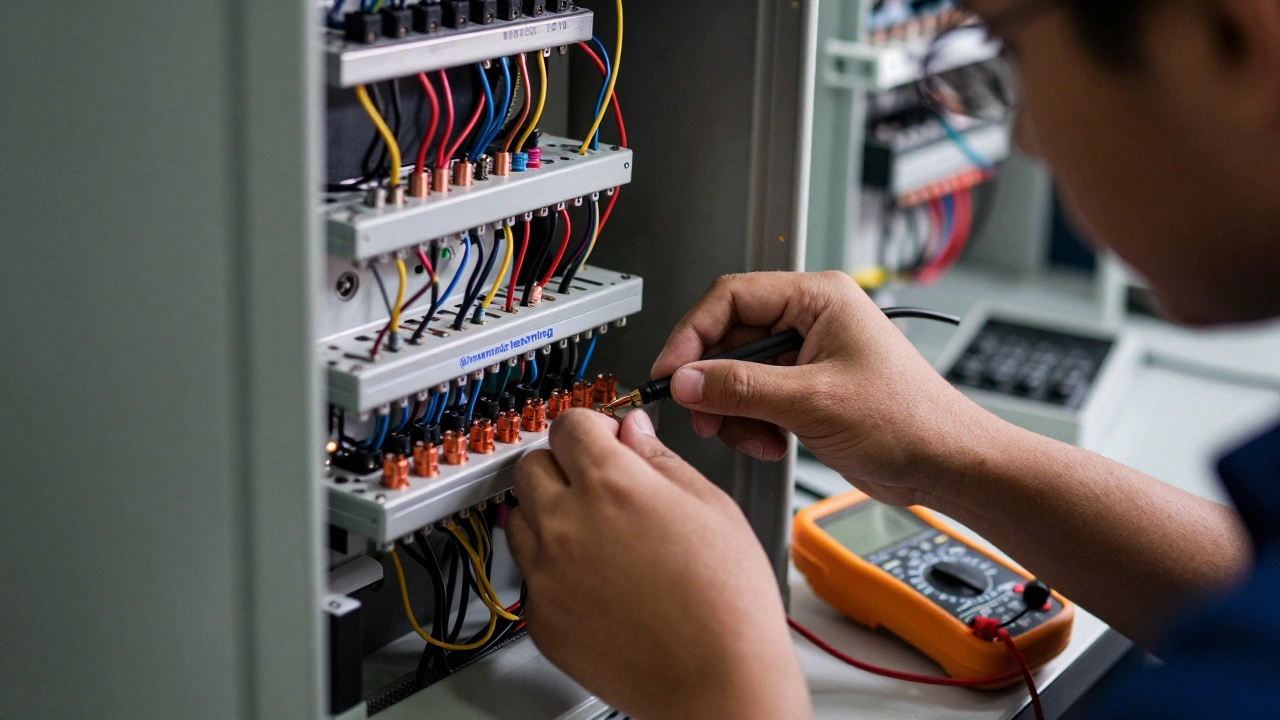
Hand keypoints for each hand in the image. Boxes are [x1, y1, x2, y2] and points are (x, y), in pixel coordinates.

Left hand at [506, 409, 810, 719]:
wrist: (718, 682)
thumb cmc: (728, 603)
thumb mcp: (711, 505)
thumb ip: (660, 459)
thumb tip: (632, 432)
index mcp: (611, 485)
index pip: (569, 423)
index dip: (591, 426)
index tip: (603, 439)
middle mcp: (567, 524)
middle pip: (532, 464)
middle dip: (562, 464)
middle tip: (597, 483)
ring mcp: (548, 574)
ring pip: (519, 516)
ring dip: (549, 513)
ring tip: (596, 534)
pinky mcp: (541, 618)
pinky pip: (530, 574)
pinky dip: (553, 568)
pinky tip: (596, 579)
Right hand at [652, 271, 999, 506]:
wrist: (945, 464)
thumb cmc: (909, 420)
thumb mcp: (812, 402)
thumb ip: (741, 388)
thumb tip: (687, 379)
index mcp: (819, 298)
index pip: (731, 298)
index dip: (692, 334)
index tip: (671, 371)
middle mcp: (811, 320)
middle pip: (729, 339)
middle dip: (713, 384)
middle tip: (702, 414)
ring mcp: (807, 356)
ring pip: (737, 374)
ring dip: (734, 411)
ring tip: (753, 437)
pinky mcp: (806, 389)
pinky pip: (755, 399)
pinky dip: (753, 425)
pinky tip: (774, 443)